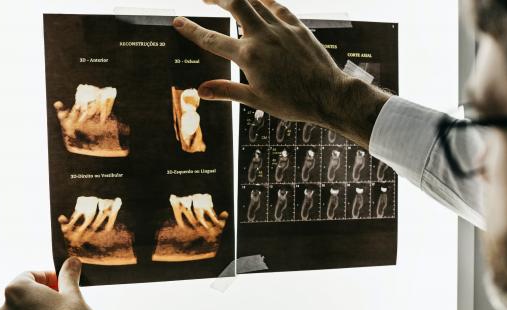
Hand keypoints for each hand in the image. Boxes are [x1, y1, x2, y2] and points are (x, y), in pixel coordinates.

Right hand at [173, 0, 389, 146]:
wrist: (329, 95)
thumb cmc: (294, 103)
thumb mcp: (257, 100)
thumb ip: (227, 91)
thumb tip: (200, 91)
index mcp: (249, 56)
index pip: (212, 40)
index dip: (191, 29)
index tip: (177, 21)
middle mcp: (263, 36)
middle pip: (233, 3)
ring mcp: (282, 29)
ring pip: (254, 0)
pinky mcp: (298, 27)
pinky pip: (277, 5)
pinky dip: (264, 0)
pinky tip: (258, 1)